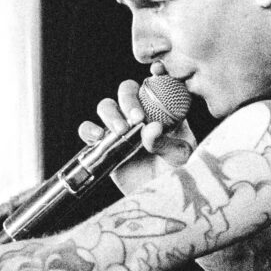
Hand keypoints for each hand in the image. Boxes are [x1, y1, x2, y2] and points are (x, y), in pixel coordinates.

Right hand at [78, 75, 196, 196]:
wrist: (158, 198)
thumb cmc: (177, 176)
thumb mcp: (181, 159)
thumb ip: (168, 143)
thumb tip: (150, 128)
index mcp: (165, 111)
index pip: (160, 84)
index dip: (157, 73)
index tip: (157, 71)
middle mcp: (141, 115)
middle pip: (128, 90)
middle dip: (129, 98)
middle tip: (136, 117)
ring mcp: (121, 128)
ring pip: (107, 105)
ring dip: (111, 113)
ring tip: (121, 131)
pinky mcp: (104, 145)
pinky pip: (89, 130)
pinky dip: (89, 130)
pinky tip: (99, 138)